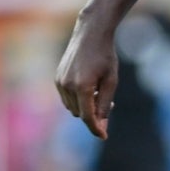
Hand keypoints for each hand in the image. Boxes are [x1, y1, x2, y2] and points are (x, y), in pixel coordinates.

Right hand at [54, 12, 120, 138]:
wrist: (90, 34)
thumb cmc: (105, 55)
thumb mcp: (111, 80)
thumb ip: (105, 103)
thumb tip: (100, 123)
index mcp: (83, 87)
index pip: (88, 117)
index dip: (96, 129)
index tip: (104, 136)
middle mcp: (68, 86)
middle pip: (80, 114)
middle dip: (94, 115)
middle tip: (110, 105)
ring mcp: (60, 82)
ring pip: (72, 108)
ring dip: (85, 107)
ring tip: (99, 92)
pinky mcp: (57, 78)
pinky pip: (67, 98)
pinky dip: (77, 99)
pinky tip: (89, 87)